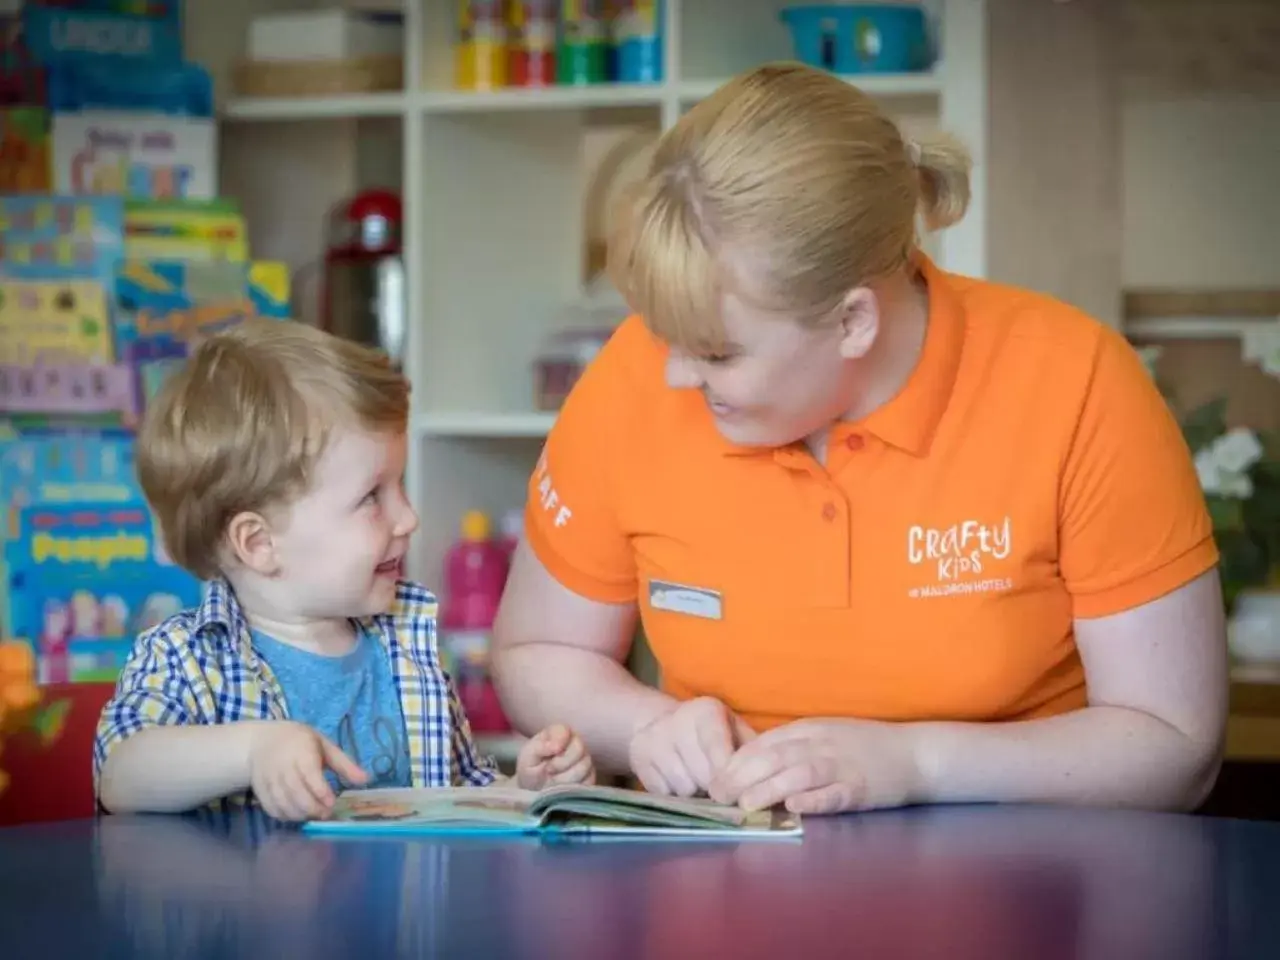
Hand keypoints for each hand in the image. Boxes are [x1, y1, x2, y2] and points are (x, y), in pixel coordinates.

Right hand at [248, 721, 368, 820]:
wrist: (260, 741)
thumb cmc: (299, 742)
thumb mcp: (324, 745)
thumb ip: (344, 764)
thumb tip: (366, 780)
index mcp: (301, 751)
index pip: (309, 774)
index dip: (321, 791)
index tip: (332, 803)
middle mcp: (282, 767)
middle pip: (296, 793)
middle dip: (313, 808)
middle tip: (326, 813)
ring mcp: (268, 780)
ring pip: (284, 804)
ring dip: (301, 815)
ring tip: (315, 814)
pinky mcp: (260, 791)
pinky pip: (273, 809)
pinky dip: (286, 817)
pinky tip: (298, 815)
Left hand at [516, 723, 595, 789]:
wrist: (535, 790)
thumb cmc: (531, 769)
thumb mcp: (527, 757)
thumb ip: (539, 747)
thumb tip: (557, 747)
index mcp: (559, 733)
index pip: (565, 731)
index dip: (558, 743)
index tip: (547, 756)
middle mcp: (576, 742)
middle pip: (579, 748)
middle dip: (561, 763)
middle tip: (548, 770)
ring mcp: (585, 759)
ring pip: (584, 766)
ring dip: (565, 777)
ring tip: (553, 780)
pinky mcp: (590, 776)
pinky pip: (589, 780)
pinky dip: (573, 786)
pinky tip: (563, 787)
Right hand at [629, 696, 755, 797]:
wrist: (659, 723)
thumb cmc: (710, 733)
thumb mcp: (735, 731)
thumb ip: (753, 753)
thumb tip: (773, 782)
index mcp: (706, 711)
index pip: (721, 756)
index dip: (731, 780)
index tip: (737, 793)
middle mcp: (677, 720)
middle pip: (703, 777)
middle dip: (714, 789)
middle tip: (719, 789)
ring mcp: (654, 739)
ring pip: (683, 788)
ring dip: (694, 794)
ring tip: (697, 784)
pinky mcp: (638, 758)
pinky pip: (662, 793)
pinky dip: (673, 796)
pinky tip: (677, 782)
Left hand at [708, 719, 921, 814]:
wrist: (915, 753)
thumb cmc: (865, 746)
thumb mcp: (824, 736)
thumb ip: (792, 746)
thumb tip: (753, 762)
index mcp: (809, 730)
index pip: (764, 743)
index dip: (736, 761)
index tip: (713, 778)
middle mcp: (821, 744)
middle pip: (775, 757)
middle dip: (742, 776)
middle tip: (718, 795)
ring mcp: (842, 765)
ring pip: (799, 774)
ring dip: (769, 788)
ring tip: (745, 804)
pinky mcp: (861, 788)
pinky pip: (834, 794)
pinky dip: (813, 800)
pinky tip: (795, 807)